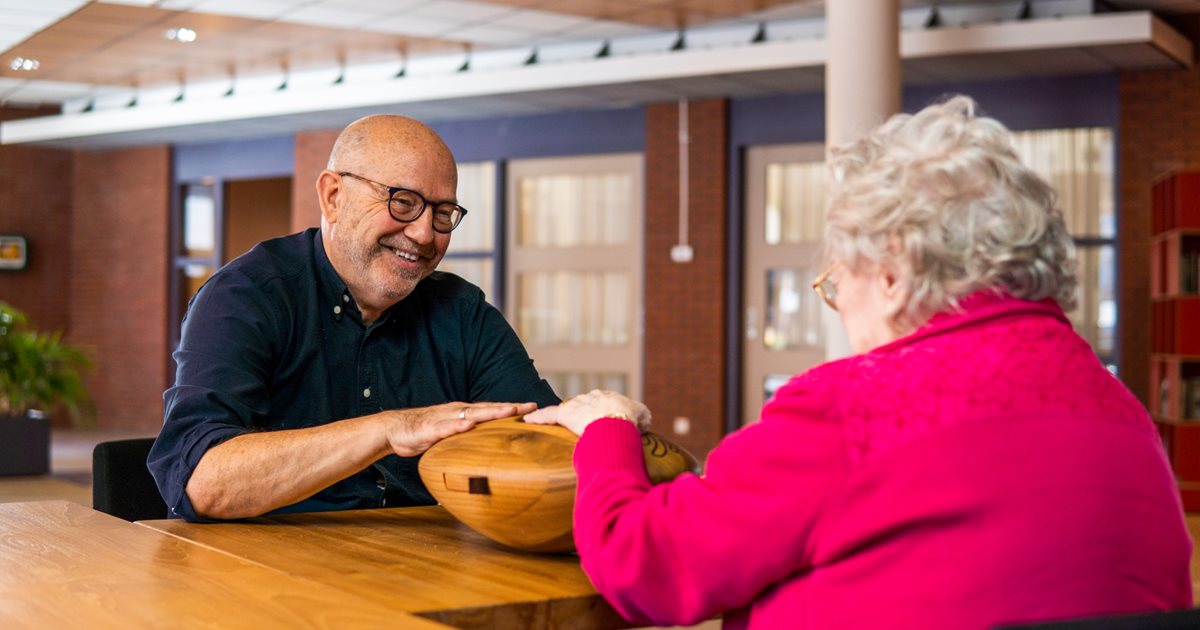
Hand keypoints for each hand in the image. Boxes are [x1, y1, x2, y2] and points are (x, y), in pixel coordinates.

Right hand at [380, 401, 536, 456]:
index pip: (491, 410)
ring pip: (471, 414)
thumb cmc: (424, 432)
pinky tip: (469, 425)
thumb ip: (467, 437)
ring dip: (490, 412)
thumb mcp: (450, 434)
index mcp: (463, 414)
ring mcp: (445, 419)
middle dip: (509, 407)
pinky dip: (458, 426)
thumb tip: (486, 445)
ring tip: (508, 410)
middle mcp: (457, 412)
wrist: (394, 429)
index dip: (511, 409)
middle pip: (487, 408)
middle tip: (530, 406)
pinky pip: (446, 427)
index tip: (533, 408)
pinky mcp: (431, 429)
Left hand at [524, 389, 650, 435]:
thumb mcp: (643, 418)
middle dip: (577, 415)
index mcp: (607, 397)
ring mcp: (577, 405)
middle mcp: (590, 397)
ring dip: (555, 417)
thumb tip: (644, 423)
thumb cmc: (630, 420)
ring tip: (547, 423)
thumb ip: (642, 418)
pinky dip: (537, 417)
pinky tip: (527, 420)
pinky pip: (548, 415)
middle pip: (580, 406)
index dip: (596, 414)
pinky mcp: (565, 414)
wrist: (618, 420)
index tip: (595, 422)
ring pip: (562, 410)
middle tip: (574, 426)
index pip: (598, 403)